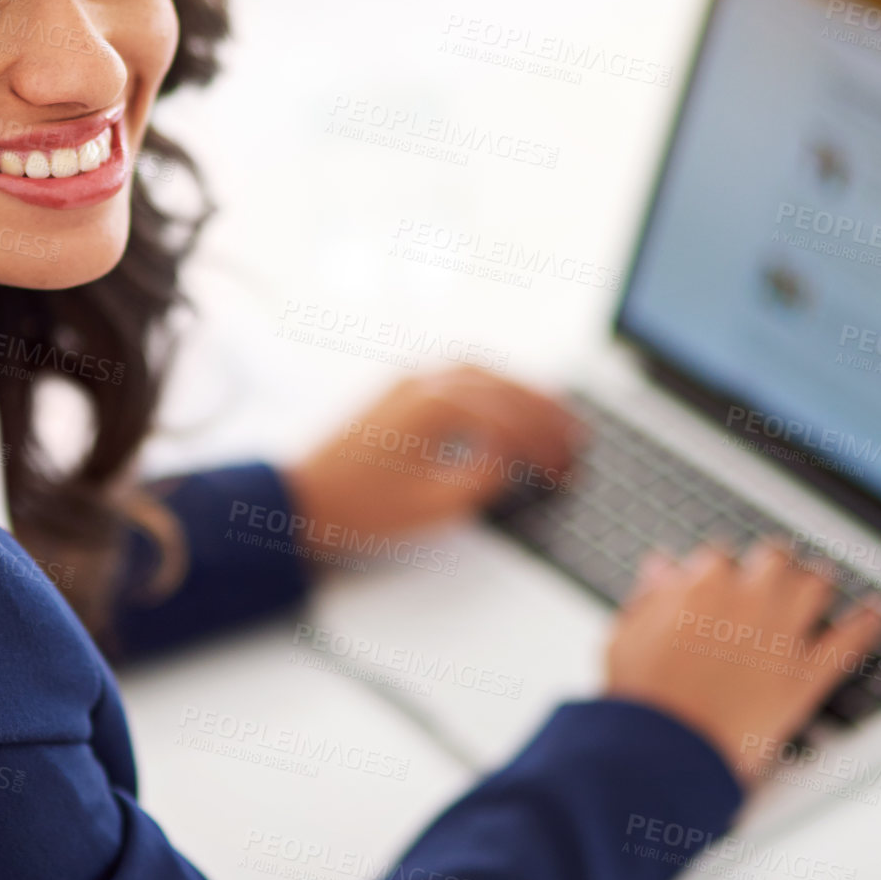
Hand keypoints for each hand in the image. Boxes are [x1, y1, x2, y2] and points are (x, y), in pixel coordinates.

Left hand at [280, 366, 584, 556]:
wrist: (303, 500)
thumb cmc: (359, 508)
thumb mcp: (434, 508)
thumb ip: (484, 479)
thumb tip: (515, 460)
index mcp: (435, 408)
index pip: (509, 419)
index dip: (543, 446)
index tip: (564, 469)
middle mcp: (424, 382)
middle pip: (503, 385)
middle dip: (545, 411)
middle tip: (577, 435)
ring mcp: (410, 381)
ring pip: (483, 371)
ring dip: (522, 390)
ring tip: (554, 414)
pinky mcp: (400, 389)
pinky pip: (459, 372)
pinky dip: (492, 383)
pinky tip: (507, 401)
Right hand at [604, 539, 880, 788]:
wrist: (670, 747)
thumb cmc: (643, 694)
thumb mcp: (628, 633)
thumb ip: (650, 595)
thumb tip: (661, 567)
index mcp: (703, 585)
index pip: (720, 556)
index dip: (720, 567)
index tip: (719, 576)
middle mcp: (748, 599)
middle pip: (774, 559)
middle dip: (772, 562)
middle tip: (774, 567)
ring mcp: (782, 635)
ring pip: (814, 587)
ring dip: (815, 580)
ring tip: (819, 579)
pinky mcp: (806, 674)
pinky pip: (850, 640)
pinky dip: (868, 622)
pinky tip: (879, 610)